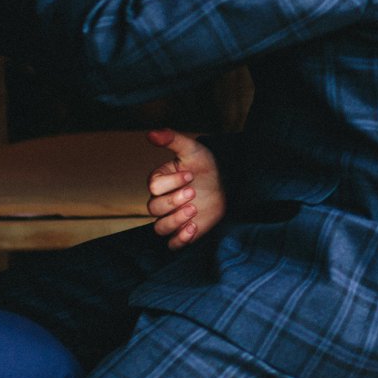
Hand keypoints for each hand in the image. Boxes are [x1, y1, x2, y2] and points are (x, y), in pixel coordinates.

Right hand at [146, 128, 225, 250]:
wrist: (226, 183)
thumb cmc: (206, 166)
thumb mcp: (192, 149)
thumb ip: (172, 139)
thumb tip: (150, 133)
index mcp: (160, 181)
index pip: (153, 186)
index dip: (171, 182)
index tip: (190, 174)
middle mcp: (162, 201)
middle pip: (153, 208)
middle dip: (173, 200)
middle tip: (193, 192)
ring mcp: (172, 218)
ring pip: (160, 228)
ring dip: (175, 220)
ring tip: (194, 210)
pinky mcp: (184, 232)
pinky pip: (173, 244)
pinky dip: (180, 239)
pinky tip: (194, 227)